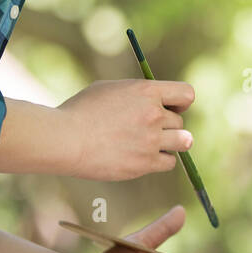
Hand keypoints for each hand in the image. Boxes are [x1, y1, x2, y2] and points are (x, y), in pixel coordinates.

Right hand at [58, 78, 194, 180]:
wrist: (64, 138)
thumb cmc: (80, 111)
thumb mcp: (109, 89)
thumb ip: (137, 93)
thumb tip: (154, 98)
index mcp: (147, 91)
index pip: (187, 94)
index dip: (181, 103)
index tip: (171, 109)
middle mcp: (154, 114)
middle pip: (180, 122)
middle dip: (167, 126)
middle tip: (145, 131)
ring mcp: (151, 140)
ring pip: (183, 142)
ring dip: (171, 143)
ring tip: (151, 144)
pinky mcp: (145, 163)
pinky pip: (169, 162)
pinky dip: (160, 161)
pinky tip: (143, 157)